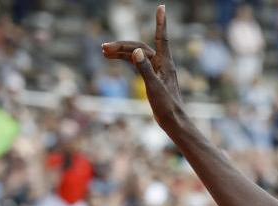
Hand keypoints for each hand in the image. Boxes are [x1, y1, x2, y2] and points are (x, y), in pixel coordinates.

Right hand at [102, 5, 184, 128]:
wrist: (174, 122)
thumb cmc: (167, 106)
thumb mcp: (154, 87)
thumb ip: (144, 69)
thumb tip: (135, 51)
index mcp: (165, 63)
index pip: (162, 38)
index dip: (160, 22)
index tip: (162, 7)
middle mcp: (162, 64)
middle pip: (140, 47)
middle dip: (122, 45)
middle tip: (103, 48)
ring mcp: (157, 71)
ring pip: (137, 55)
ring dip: (121, 52)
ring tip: (103, 52)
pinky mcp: (153, 79)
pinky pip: (137, 64)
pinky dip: (126, 60)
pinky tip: (114, 59)